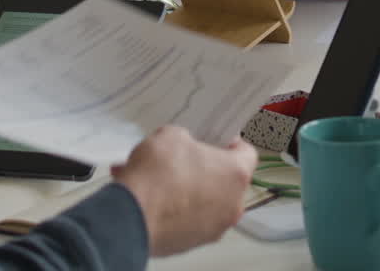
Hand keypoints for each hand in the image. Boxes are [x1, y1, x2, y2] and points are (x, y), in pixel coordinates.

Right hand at [112, 127, 257, 256]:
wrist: (132, 215)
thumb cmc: (158, 176)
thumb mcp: (171, 136)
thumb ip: (186, 138)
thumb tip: (182, 145)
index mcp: (236, 174)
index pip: (247, 154)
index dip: (230, 144)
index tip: (216, 140)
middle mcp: (232, 205)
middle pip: (225, 181)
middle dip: (204, 169)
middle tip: (183, 159)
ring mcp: (214, 227)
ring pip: (205, 202)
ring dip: (187, 190)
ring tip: (157, 179)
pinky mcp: (192, 242)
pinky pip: (188, 221)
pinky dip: (175, 210)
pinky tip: (151, 197)